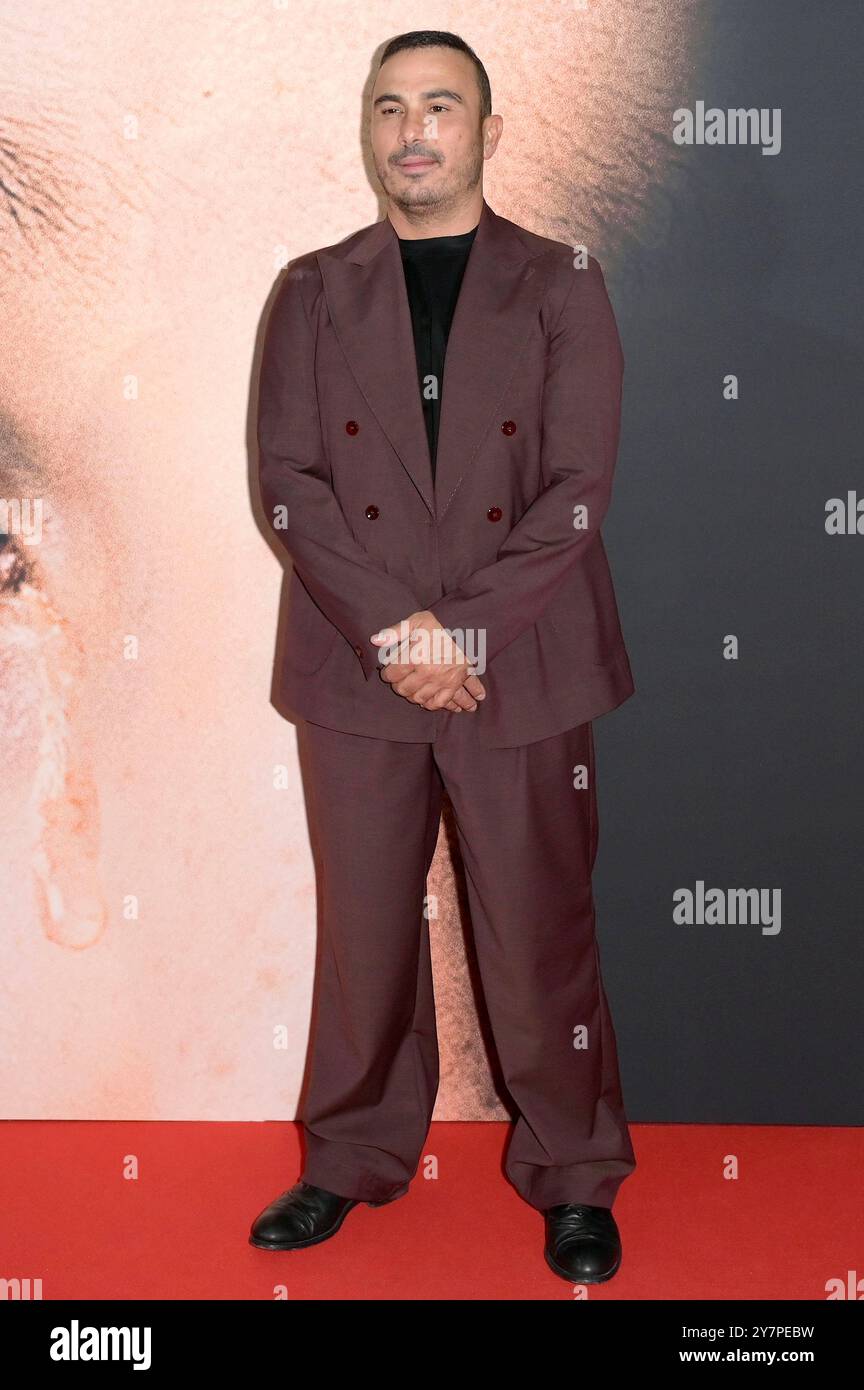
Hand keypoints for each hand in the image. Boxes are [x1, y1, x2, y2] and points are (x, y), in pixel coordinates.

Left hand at [371, 610, 486, 711]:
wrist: (468, 630)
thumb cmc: (440, 625)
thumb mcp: (416, 622)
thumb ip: (394, 632)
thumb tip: (375, 640)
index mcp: (415, 657)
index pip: (391, 674)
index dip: (387, 672)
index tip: (388, 670)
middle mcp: (427, 673)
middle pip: (403, 689)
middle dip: (398, 684)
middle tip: (400, 679)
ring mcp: (441, 681)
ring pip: (418, 698)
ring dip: (412, 694)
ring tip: (412, 687)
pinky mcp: (453, 686)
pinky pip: (438, 703)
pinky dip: (430, 703)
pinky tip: (426, 699)